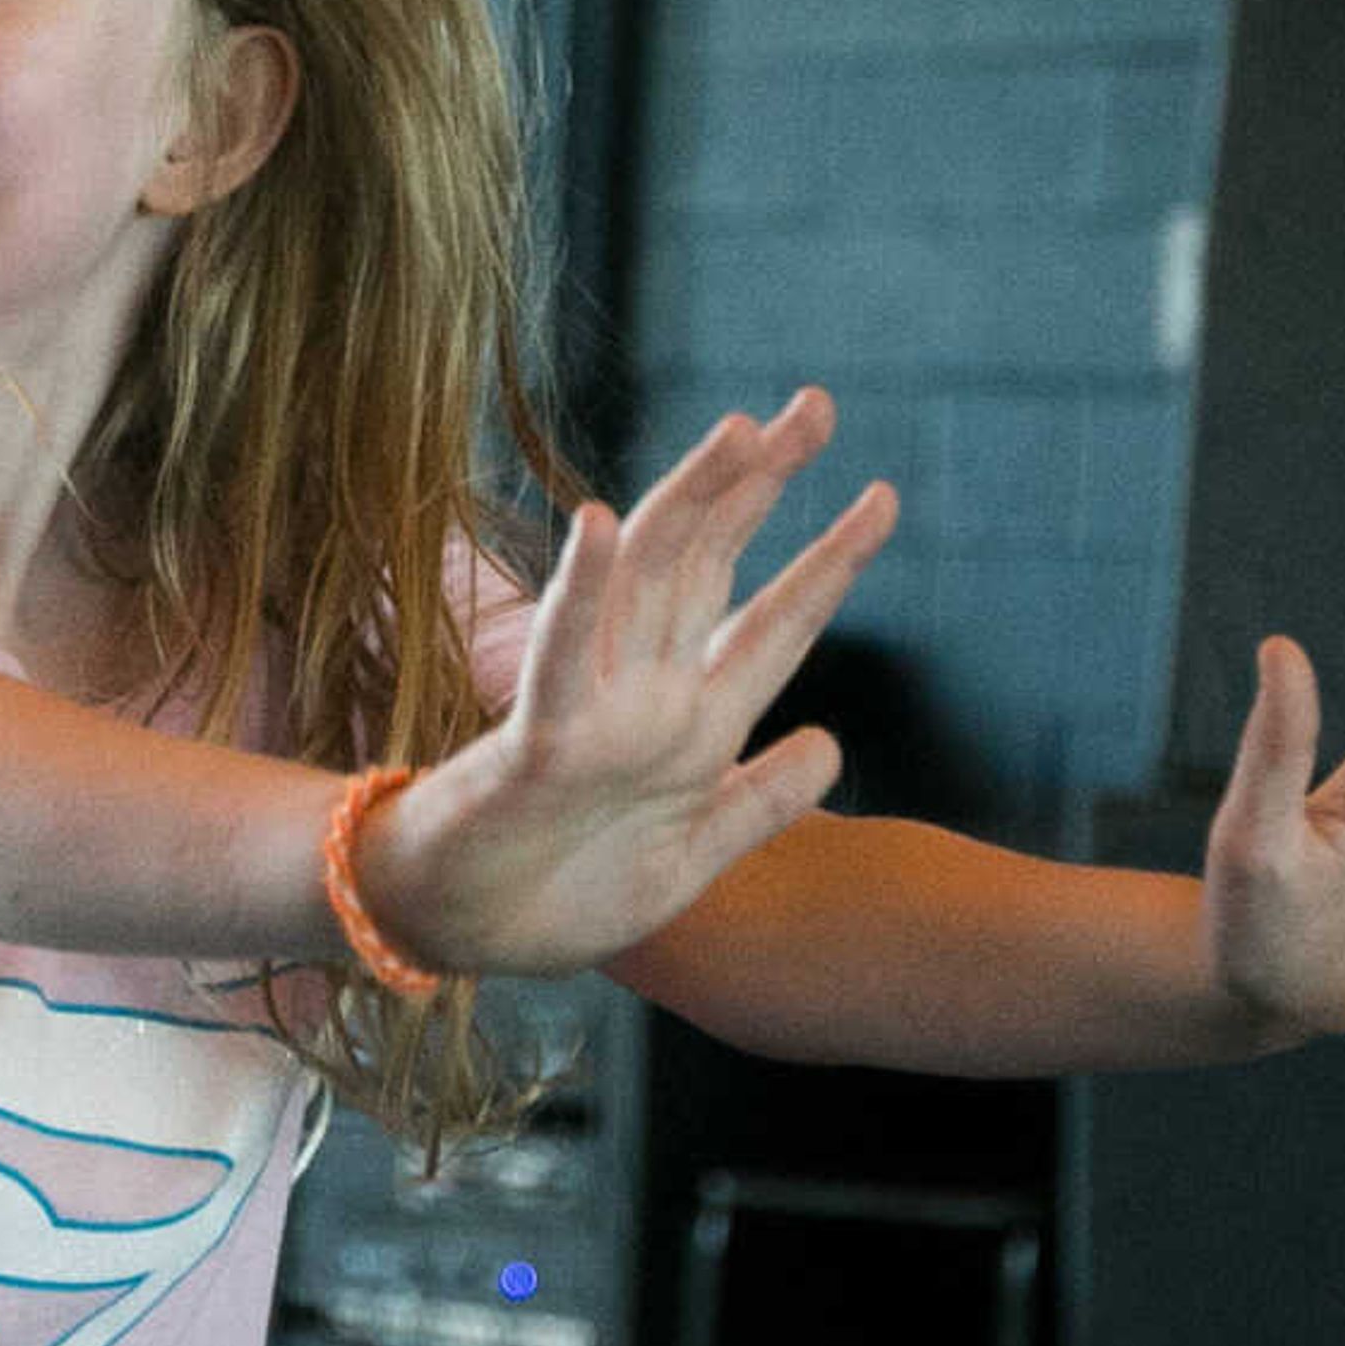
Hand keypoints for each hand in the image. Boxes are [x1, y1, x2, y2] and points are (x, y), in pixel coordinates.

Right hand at [356, 388, 896, 976]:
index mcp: (694, 725)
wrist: (462, 940)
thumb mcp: (689, 859)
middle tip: (815, 405)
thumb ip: (760, 805)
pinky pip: (559, 660)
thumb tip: (831, 744)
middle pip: (712, 568)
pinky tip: (598, 525)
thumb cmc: (565, 897)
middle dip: (762, 487)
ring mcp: (593, 711)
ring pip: (645, 584)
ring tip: (737, 430)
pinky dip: (579, 595)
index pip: (774, 622)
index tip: (881, 497)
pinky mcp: (537, 743)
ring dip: (688, 504)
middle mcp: (649, 697)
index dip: (828, 560)